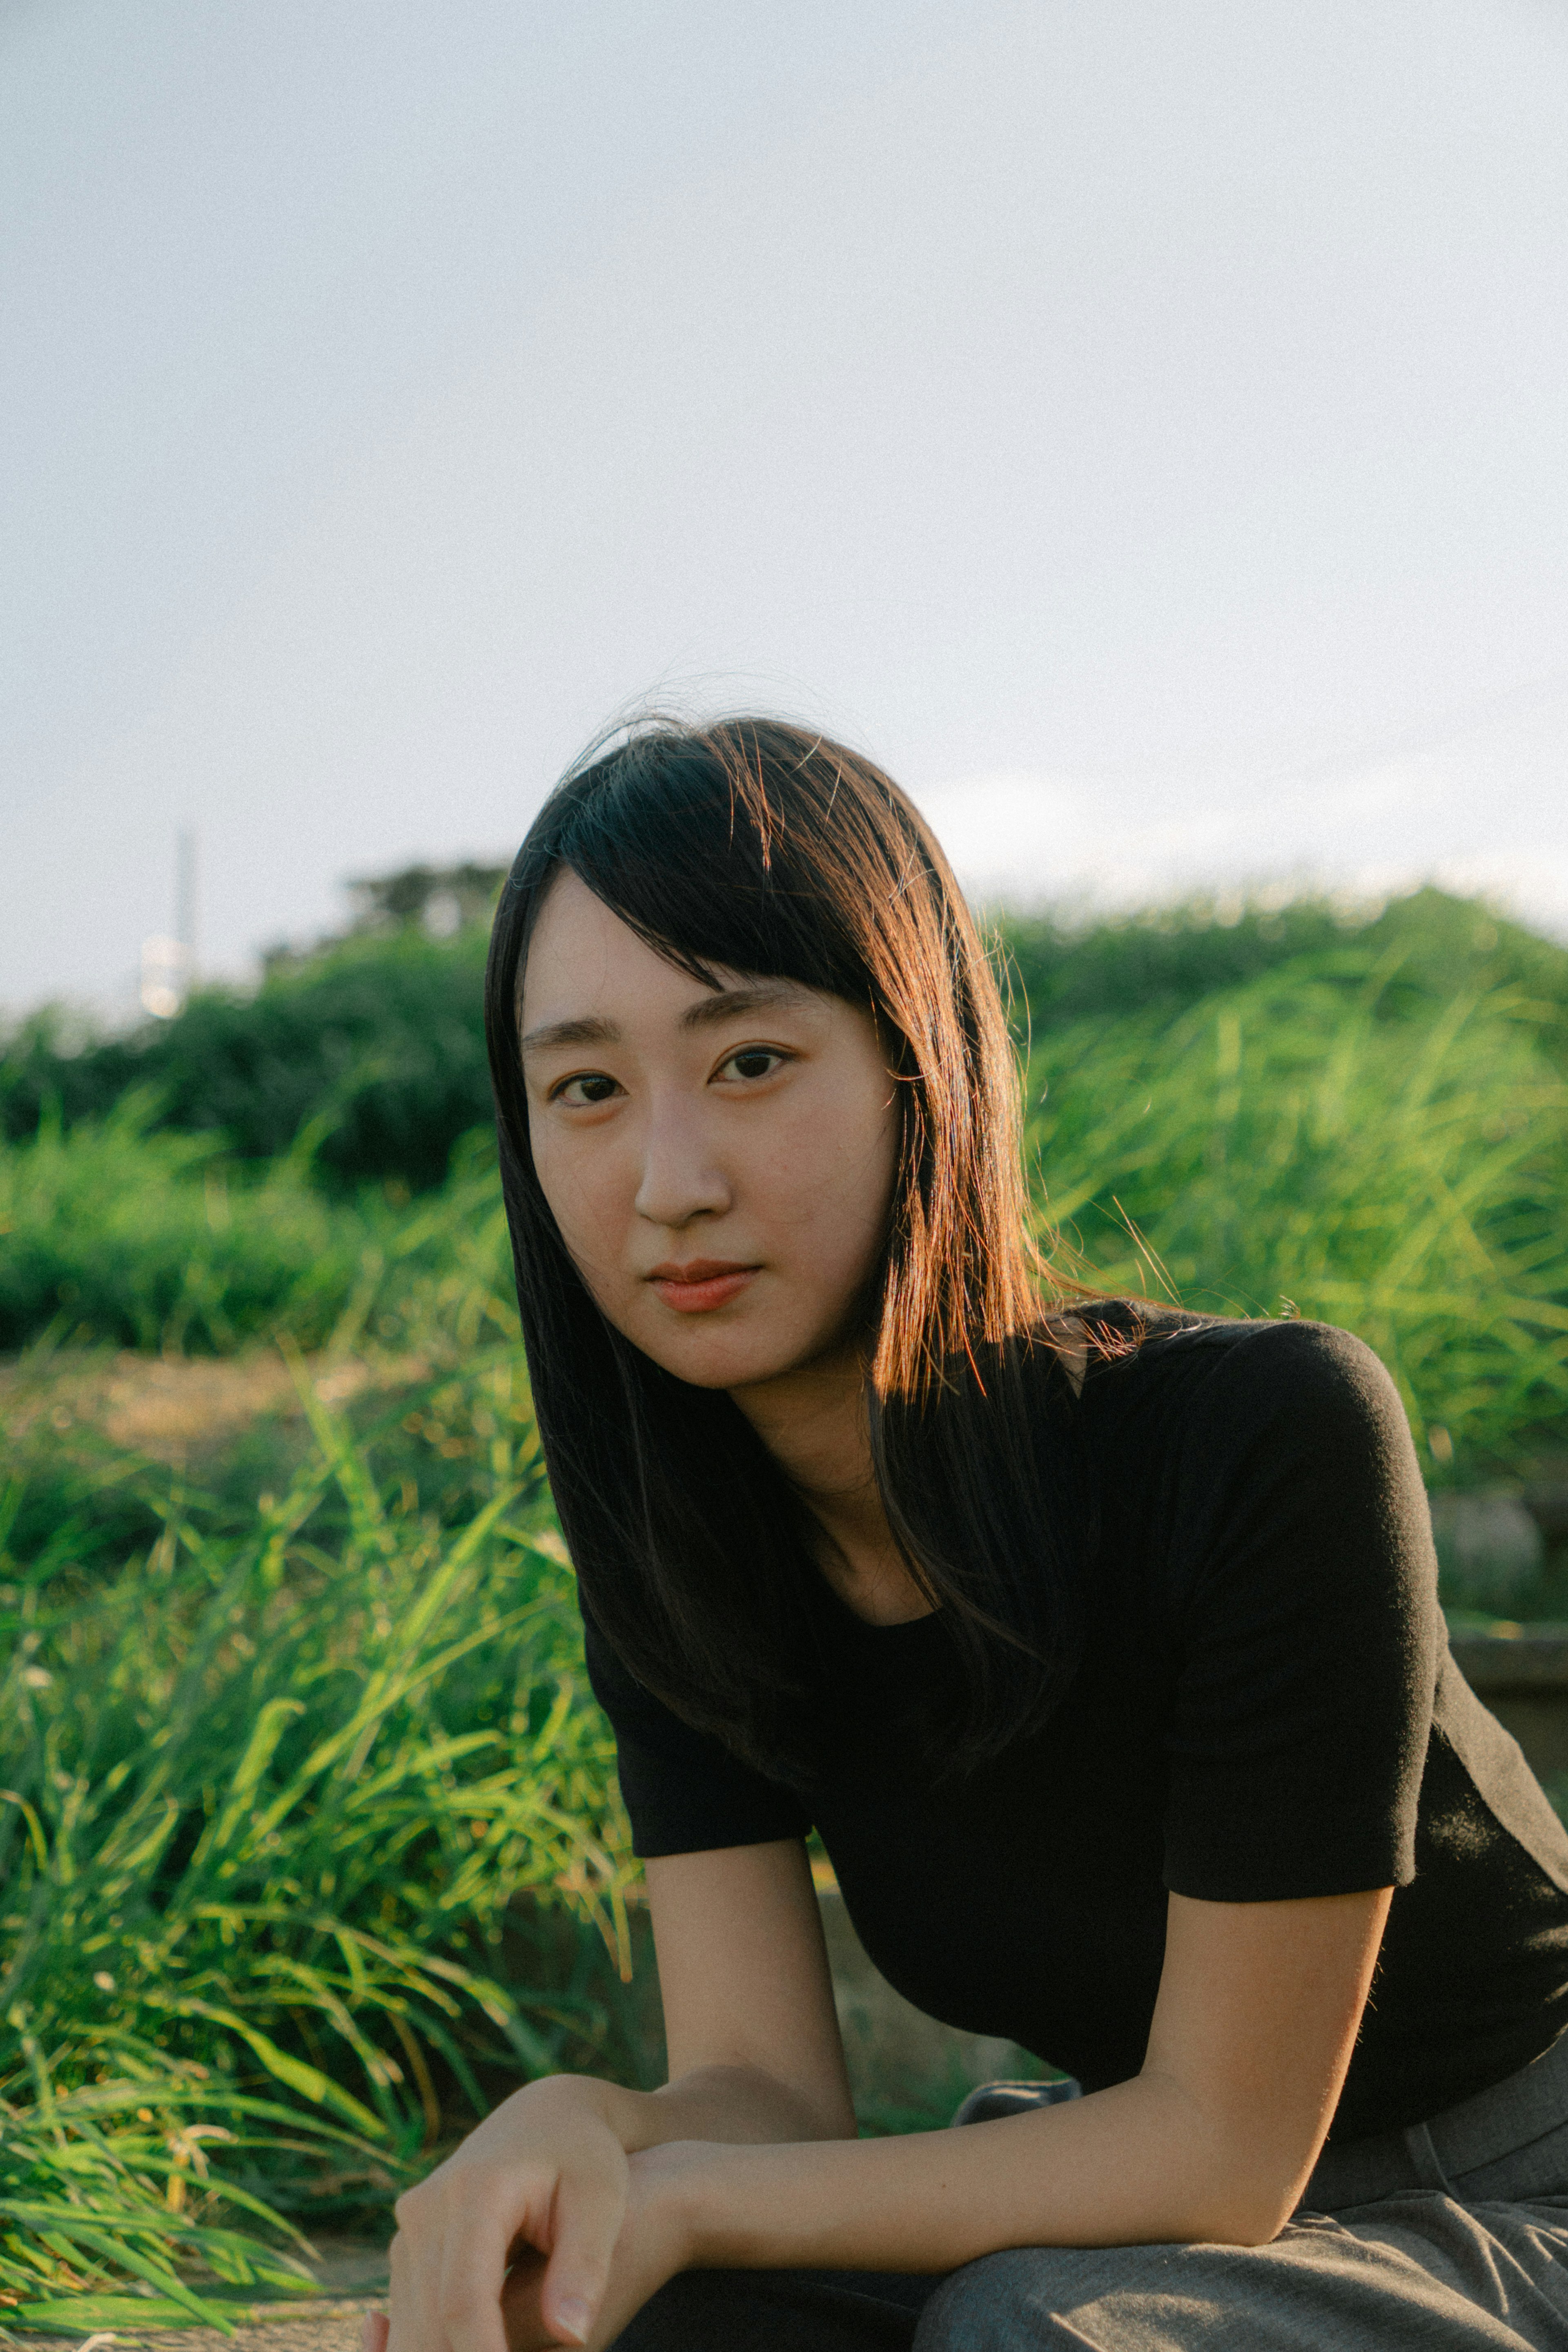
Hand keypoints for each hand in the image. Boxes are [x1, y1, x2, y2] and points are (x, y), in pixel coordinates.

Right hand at [364, 2138, 704, 2351]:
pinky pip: (412, 2311)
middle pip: (429, 2321)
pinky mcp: (409, 2240)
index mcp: (476, 2190)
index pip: (465, 2300)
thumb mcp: (602, 2202)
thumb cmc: (585, 2158)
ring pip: (414, 2324)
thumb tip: (571, 2335)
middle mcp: (427, 2205)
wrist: (547, 2114)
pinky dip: (434, 2345)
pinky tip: (477, 2349)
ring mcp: (411, 2223)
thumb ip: (585, 2265)